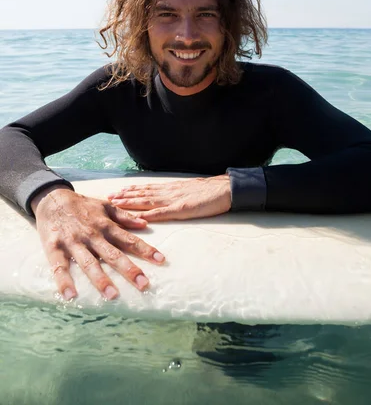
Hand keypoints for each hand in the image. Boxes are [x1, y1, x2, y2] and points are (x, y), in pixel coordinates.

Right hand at [31, 187, 164, 300]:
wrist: (52, 198)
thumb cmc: (82, 205)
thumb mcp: (105, 206)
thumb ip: (124, 216)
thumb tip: (145, 223)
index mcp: (106, 225)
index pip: (129, 240)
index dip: (146, 249)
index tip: (161, 260)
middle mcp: (92, 235)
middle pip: (113, 254)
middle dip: (129, 269)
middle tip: (144, 284)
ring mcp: (74, 243)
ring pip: (89, 263)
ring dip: (101, 280)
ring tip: (113, 296)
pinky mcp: (54, 248)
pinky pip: (59, 267)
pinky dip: (64, 282)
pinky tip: (70, 296)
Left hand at [108, 175, 231, 221]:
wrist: (226, 189)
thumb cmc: (211, 192)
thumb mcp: (190, 192)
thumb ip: (178, 195)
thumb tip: (168, 198)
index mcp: (171, 189)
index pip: (147, 188)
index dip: (131, 190)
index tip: (117, 192)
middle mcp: (169, 192)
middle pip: (142, 193)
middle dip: (124, 196)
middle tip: (108, 198)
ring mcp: (174, 200)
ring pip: (147, 200)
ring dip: (130, 203)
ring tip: (116, 203)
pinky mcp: (182, 209)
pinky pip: (162, 212)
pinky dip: (149, 215)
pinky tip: (138, 217)